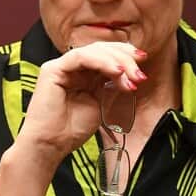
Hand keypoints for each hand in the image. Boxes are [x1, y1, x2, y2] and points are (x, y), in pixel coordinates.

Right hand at [16, 41, 147, 165]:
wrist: (51, 145)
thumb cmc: (72, 130)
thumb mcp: (101, 103)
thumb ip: (112, 87)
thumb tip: (132, 75)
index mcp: (83, 74)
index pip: (106, 55)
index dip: (125, 56)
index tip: (144, 63)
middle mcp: (72, 67)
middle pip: (102, 50)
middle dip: (125, 58)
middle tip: (140, 74)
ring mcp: (61, 66)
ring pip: (93, 51)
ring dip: (117, 61)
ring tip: (131, 76)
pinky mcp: (52, 69)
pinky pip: (80, 57)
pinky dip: (101, 62)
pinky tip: (117, 71)